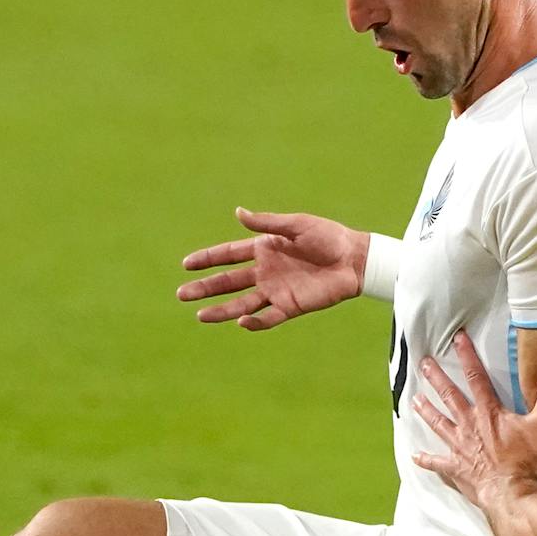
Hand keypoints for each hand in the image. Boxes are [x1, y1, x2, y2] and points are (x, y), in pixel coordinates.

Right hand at [177, 209, 368, 330]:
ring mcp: (276, 290)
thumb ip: (267, 224)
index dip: (207, 259)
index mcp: (264, 249)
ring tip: (200, 316)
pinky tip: (241, 322)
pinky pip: (269, 317)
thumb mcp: (296, 225)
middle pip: (228, 282)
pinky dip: (255, 322)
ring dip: (222, 311)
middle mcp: (265, 272)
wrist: (355, 259)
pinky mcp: (291, 306)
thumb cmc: (329, 237)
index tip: (186, 264)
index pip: (228, 255)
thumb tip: (238, 213)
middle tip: (181, 294)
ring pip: (242, 303)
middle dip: (205, 288)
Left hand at [412, 333, 536, 505]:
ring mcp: (460, 447)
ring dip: (427, 411)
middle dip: (436, 377)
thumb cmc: (528, 462)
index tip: (457, 339)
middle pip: (449, 396)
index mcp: (488, 413)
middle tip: (424, 363)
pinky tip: (416, 456)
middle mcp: (469, 426)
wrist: (512, 494)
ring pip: (438, 424)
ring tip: (415, 400)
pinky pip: (437, 463)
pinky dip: (426, 460)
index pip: (476, 377)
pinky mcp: (456, 468)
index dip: (467, 356)